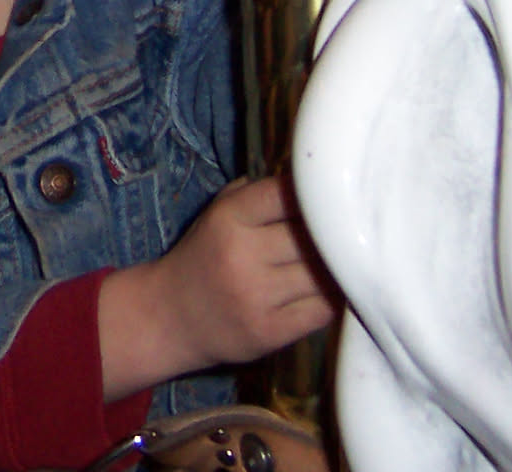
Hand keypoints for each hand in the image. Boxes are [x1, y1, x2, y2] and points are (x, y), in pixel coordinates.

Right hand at [98, 173, 336, 398]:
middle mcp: (241, 254)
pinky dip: (333, 300)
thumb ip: (256, 195)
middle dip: (330, 236)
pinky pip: (322, 310)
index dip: (313, 195)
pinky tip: (328, 292)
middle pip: (312, 236)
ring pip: (323, 274)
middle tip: (342, 236)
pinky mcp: (270, 331)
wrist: (170, 317)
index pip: (286, 194)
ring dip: (336, 269)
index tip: (326, 200)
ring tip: (338, 264)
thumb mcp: (215, 215)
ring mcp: (256, 295)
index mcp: (229, 218)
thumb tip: (308, 181)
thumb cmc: (202, 259)